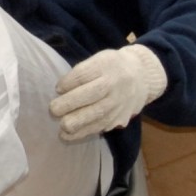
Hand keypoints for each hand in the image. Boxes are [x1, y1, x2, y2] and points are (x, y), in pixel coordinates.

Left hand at [48, 44, 167, 140]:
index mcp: (107, 64)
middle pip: (93, 94)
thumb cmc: (111, 68)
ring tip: (62, 126)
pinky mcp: (120, 118)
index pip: (86, 74)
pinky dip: (83, 132)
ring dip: (77, 122)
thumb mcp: (98, 60)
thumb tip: (61, 91)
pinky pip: (101, 126)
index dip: (69, 82)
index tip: (58, 89)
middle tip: (54, 109)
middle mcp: (115, 83)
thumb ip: (82, 72)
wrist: (141, 78)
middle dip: (71, 104)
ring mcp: (119, 102)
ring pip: (98, 114)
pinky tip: (68, 135)